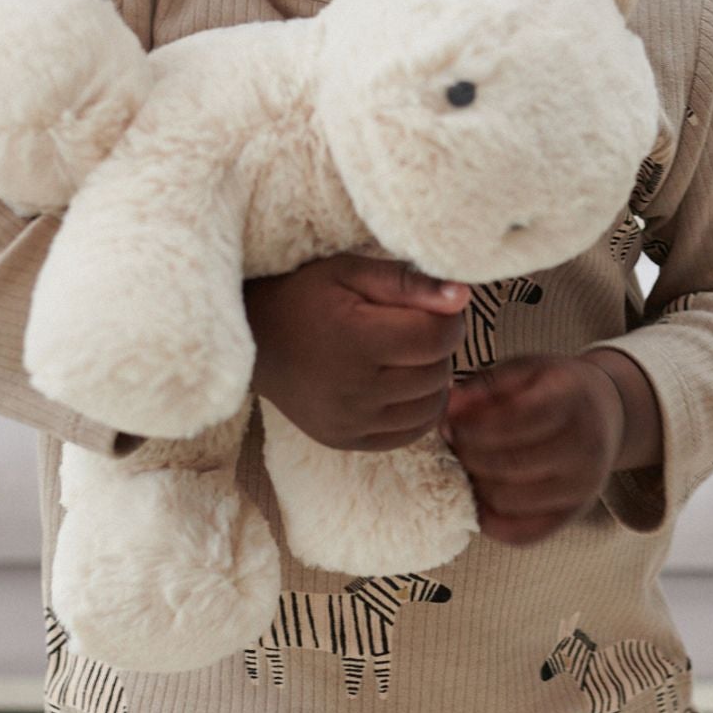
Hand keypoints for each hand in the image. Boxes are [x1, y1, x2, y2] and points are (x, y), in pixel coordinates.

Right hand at [244, 253, 468, 450]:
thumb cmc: (303, 297)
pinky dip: (418, 410)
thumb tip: (461, 297)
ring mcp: (350, 421)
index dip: (448, 318)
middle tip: (416, 328)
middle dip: (439, 347)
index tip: (436, 306)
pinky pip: (409, 433)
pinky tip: (402, 386)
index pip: (438, 337)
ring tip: (408, 356)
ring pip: (430, 407)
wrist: (252, 341)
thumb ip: (406, 282)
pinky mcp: (346, 441)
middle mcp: (354, 389)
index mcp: (356, 340)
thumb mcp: (349, 272)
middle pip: (436, 372)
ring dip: (433, 380)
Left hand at [440, 354, 627, 546]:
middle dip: (467, 455)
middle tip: (454, 444)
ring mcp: (583, 486)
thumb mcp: (524, 371)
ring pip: (507, 500)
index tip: (449, 423)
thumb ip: (484, 386)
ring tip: (469, 464)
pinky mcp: (573, 515)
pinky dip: (490, 519)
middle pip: (508, 464)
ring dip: (475, 485)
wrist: (607, 414)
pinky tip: (482, 493)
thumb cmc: (553, 390)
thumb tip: (447, 408)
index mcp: (573, 399)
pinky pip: (520, 534)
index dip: (470, 425)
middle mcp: (586, 446)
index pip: (514, 420)